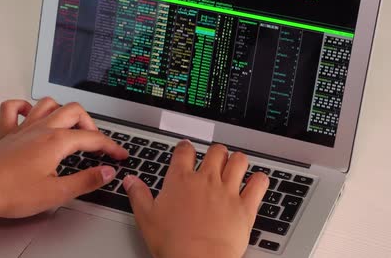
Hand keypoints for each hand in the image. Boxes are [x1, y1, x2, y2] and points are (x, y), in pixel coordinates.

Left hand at [0, 97, 127, 252]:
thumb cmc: (11, 192)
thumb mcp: (56, 193)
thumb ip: (85, 180)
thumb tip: (107, 172)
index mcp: (56, 142)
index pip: (92, 138)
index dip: (110, 147)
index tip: (119, 156)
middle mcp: (41, 128)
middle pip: (74, 112)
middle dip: (91, 125)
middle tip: (95, 143)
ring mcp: (23, 128)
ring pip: (49, 103)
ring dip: (63, 112)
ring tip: (70, 128)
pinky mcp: (7, 133)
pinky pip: (14, 108)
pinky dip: (25, 107)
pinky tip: (32, 116)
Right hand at [124, 141, 268, 257]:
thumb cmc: (173, 243)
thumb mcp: (146, 218)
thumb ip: (138, 195)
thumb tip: (130, 181)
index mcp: (181, 180)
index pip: (184, 151)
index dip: (185, 147)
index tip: (186, 149)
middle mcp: (206, 180)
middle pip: (215, 150)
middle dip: (215, 152)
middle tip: (213, 160)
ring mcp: (228, 191)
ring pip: (238, 160)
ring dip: (237, 161)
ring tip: (234, 167)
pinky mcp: (245, 206)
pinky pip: (259, 183)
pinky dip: (260, 180)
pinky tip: (256, 182)